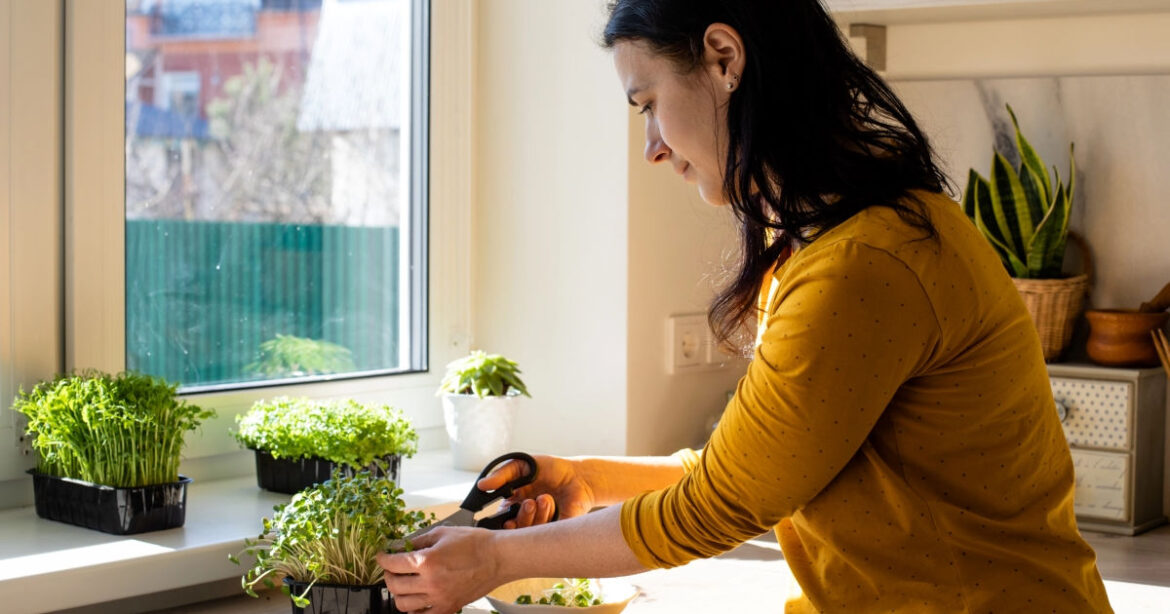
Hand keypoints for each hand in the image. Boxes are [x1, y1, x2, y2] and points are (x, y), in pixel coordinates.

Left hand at [378, 526, 498, 613]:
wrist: (498, 558)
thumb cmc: (474, 543)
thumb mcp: (442, 533)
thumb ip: (418, 540)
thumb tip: (400, 546)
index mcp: (427, 561)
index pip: (393, 563)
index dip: (382, 559)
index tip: (381, 556)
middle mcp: (430, 583)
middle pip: (394, 585)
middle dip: (387, 575)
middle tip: (391, 569)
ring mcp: (439, 598)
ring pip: (403, 604)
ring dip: (398, 593)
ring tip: (402, 584)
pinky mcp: (448, 608)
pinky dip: (413, 609)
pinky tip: (415, 599)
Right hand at [478, 454, 595, 527]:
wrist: (578, 475)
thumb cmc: (551, 469)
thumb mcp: (522, 466)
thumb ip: (502, 475)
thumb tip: (482, 485)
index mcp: (513, 504)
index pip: (499, 520)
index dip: (499, 523)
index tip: (505, 517)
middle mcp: (524, 517)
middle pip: (514, 531)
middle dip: (521, 517)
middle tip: (529, 502)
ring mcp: (539, 525)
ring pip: (529, 532)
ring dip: (536, 514)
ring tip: (545, 498)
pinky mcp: (555, 531)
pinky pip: (544, 534)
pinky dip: (547, 516)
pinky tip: (551, 502)